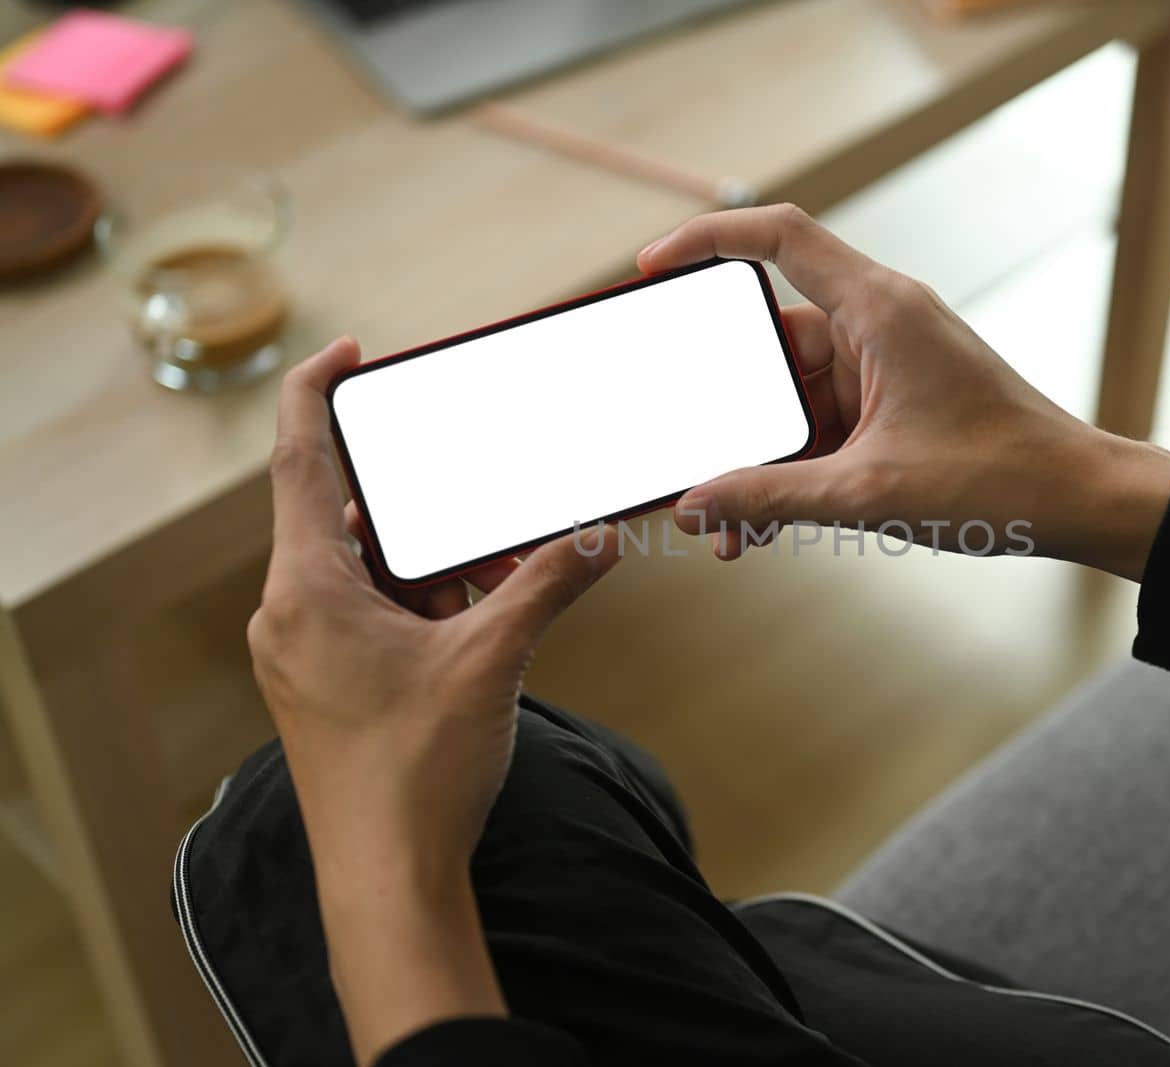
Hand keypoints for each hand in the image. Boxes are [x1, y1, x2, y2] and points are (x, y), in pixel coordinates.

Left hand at [248, 337, 620, 1063]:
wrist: (387, 879)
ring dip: (430, 560)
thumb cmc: (415, 772)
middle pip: (346, 515)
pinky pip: (368, 613)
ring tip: (498, 568)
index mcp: (307, 587)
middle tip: (478, 493)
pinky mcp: (326, 686)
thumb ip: (546, 585)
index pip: (300, 460)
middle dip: (421, 502)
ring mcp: (305, 653)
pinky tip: (480, 616)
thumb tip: (598, 538)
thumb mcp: (492, 659)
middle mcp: (291, 612)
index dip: (317, 394)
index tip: (346, 352)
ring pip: (364, 570)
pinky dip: (421, 601)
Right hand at [638, 205, 1169, 580]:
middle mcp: (880, 325)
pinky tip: (767, 521)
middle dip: (731, 408)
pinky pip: (824, 424)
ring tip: (732, 521)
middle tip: (693, 455)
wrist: (1081, 502)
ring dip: (761, 455)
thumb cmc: (1000, 477)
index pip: (779, 237)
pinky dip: (795, 465)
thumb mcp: (866, 492)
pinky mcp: (896, 404)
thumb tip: (696, 505)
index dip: (707, 241)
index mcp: (878, 310)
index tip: (652, 266)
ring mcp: (888, 365)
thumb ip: (769, 495)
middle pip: (773, 342)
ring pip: (795, 396)